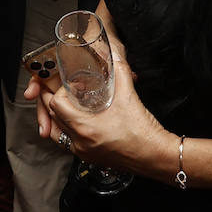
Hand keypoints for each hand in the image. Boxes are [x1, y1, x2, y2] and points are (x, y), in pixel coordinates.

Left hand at [25, 42, 170, 176]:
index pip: (55, 105)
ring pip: (57, 133)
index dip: (60, 92)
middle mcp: (80, 142)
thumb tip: (113, 54)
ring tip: (66, 106)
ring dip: (57, 118)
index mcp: (84, 127)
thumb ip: (119, 70)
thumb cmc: (144, 132)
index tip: (71, 87)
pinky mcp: (90, 157)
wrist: (157, 156)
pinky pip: (68, 144)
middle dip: (55, 101)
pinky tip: (76, 123)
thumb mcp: (128, 95)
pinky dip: (67, 131)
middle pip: (53, 118)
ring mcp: (84, 152)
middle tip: (64, 91)